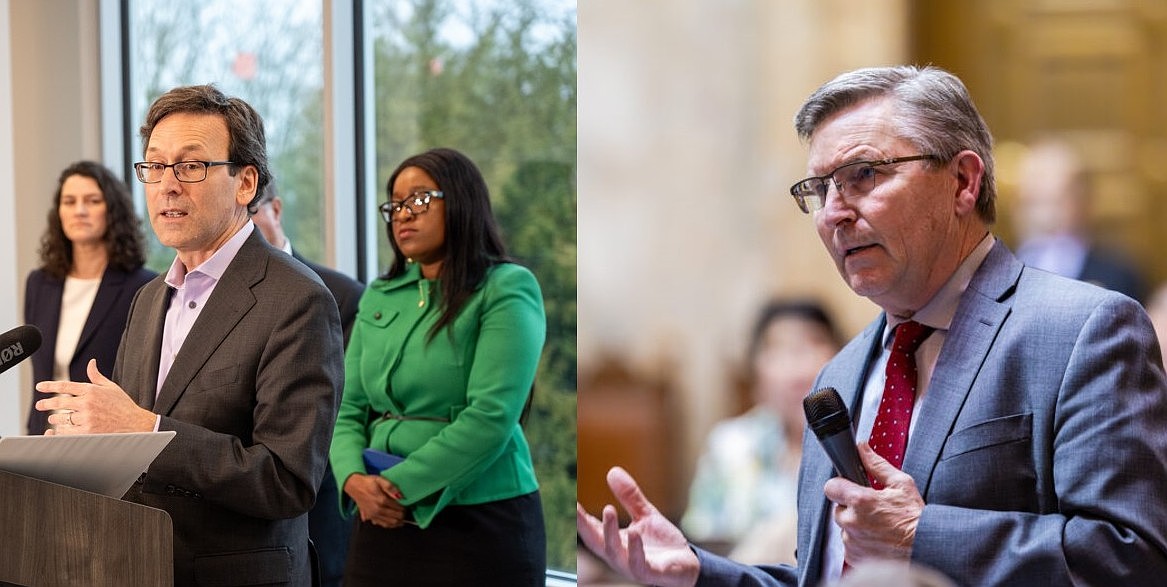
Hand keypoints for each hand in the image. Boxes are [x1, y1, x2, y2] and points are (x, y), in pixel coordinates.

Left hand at [34, 359, 157, 434]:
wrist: (135, 423)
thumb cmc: (123, 405)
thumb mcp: (111, 387)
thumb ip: (96, 376)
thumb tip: (91, 363)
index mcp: (92, 390)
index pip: (65, 386)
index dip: (49, 386)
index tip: (39, 387)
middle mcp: (87, 403)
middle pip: (59, 402)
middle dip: (46, 404)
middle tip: (40, 405)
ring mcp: (87, 418)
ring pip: (61, 418)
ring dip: (55, 419)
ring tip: (54, 419)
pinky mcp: (88, 431)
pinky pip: (66, 431)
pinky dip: (60, 431)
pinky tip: (58, 429)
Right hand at [343, 473, 407, 527]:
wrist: (354, 486)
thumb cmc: (368, 482)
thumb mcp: (380, 480)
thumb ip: (391, 488)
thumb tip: (401, 497)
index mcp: (381, 500)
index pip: (397, 508)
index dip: (404, 508)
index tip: (406, 506)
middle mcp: (377, 510)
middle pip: (395, 518)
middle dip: (402, 516)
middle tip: (405, 513)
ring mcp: (373, 515)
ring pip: (389, 523)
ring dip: (398, 523)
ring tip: (402, 519)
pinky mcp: (370, 518)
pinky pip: (382, 525)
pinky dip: (389, 525)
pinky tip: (393, 522)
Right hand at [576, 466, 699, 586]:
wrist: (686, 566)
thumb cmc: (662, 544)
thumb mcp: (645, 515)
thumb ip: (629, 497)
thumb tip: (612, 471)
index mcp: (615, 542)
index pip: (593, 529)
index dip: (581, 518)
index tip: (573, 502)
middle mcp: (619, 556)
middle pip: (596, 541)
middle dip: (585, 525)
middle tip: (576, 507)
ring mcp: (632, 566)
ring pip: (614, 552)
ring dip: (609, 531)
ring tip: (608, 509)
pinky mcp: (650, 573)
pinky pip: (639, 564)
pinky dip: (634, 549)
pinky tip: (634, 533)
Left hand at [823, 441, 924, 564]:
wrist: (927, 548)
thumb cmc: (916, 518)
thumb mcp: (901, 485)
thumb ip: (877, 465)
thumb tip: (862, 448)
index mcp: (860, 501)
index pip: (831, 487)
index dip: (840, 486)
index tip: (849, 488)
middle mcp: (851, 522)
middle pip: (838, 508)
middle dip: (851, 507)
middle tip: (872, 510)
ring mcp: (851, 541)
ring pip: (844, 527)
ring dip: (856, 525)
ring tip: (879, 527)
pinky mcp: (853, 556)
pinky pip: (849, 545)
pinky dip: (859, 542)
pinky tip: (878, 539)